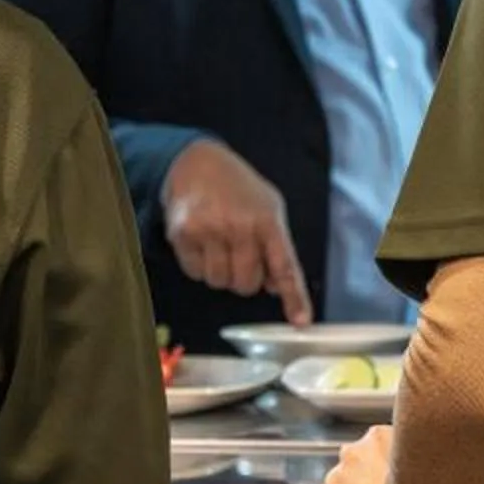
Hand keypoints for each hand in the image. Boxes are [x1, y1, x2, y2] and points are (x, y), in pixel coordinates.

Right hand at [162, 140, 312, 323]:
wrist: (196, 162)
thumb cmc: (238, 189)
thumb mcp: (269, 207)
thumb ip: (276, 247)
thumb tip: (275, 288)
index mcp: (267, 220)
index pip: (284, 267)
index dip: (294, 297)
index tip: (301, 321)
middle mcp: (239, 226)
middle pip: (246, 285)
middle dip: (245, 279)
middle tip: (240, 257)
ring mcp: (209, 230)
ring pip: (219, 282)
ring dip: (221, 273)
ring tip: (219, 245)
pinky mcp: (182, 234)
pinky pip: (195, 273)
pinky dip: (199, 265)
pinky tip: (202, 242)